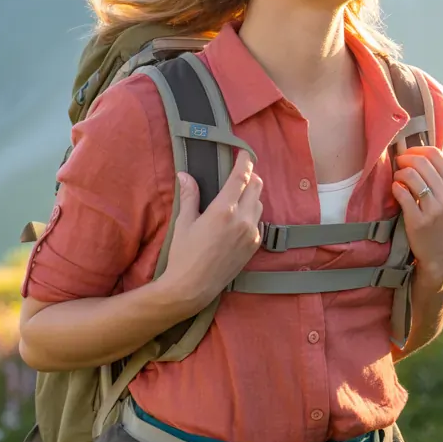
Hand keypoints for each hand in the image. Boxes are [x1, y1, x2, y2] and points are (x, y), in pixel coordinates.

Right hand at [162, 150, 263, 310]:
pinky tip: (240, 216)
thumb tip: (185, 175)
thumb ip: (189, 196)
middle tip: (240, 174)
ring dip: (251, 195)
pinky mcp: (254, 246)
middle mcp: (242, 219)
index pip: (241, 178)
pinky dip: (252, 213)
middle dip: (250, 176)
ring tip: (238, 196)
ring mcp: (251, 234)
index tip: (244, 153)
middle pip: (256, 187)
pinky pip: (259, 221)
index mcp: (223, 210)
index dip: (244, 162)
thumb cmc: (183, 254)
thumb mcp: (184, 223)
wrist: (193, 287)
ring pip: (259, 204)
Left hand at [391, 146, 442, 285]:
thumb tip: (420, 154)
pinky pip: (401, 194)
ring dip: (398, 174)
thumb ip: (442, 179)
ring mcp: (434, 209)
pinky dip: (395, 189)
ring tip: (398, 180)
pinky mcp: (418, 221)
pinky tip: (396, 192)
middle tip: (398, 165)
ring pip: (410, 176)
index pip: (435, 154)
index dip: (417, 150)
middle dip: (404, 159)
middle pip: (421, 162)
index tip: (408, 155)